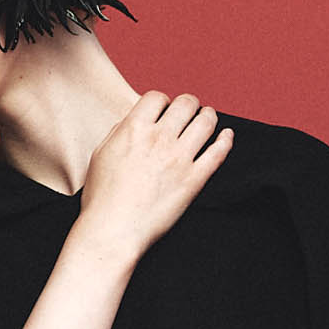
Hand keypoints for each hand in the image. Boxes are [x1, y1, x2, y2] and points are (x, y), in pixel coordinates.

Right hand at [78, 91, 232, 261]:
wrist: (113, 231)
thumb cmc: (102, 199)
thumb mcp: (101, 154)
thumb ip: (119, 133)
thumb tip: (134, 122)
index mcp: (135, 129)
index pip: (157, 97)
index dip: (163, 101)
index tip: (165, 109)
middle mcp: (160, 138)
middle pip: (186, 103)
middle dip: (189, 104)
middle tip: (189, 111)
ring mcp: (179, 159)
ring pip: (206, 122)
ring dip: (209, 116)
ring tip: (208, 118)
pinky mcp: (194, 181)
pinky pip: (218, 153)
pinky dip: (226, 140)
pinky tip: (227, 136)